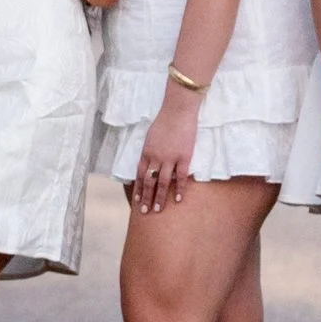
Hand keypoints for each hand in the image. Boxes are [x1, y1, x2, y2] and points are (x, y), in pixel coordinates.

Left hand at [132, 85, 198, 214]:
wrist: (178, 110)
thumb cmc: (165, 120)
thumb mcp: (151, 136)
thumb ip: (149, 151)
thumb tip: (149, 164)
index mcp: (146, 151)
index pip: (139, 174)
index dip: (138, 189)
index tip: (136, 201)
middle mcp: (156, 157)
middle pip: (149, 181)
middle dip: (146, 197)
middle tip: (144, 212)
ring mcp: (170, 158)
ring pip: (163, 182)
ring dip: (159, 197)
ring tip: (157, 209)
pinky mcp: (184, 157)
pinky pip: (181, 177)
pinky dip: (179, 189)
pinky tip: (177, 199)